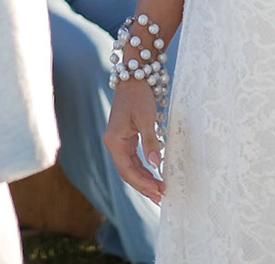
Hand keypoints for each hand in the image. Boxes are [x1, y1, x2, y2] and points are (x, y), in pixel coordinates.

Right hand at [104, 78, 165, 202]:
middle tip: (161, 197)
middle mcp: (113, 144)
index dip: (143, 183)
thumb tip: (155, 164)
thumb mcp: (146, 118)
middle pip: (128, 172)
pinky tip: (153, 176)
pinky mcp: (125, 139)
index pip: (128, 170)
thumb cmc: (139, 96)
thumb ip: (150, 142)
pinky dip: (143, 169)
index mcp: (114, 141)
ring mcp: (119, 142)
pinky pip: (133, 160)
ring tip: (159, 191)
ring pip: (130, 168)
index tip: (159, 191)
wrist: (134, 77)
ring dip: (144, 180)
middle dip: (144, 186)